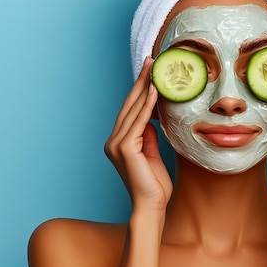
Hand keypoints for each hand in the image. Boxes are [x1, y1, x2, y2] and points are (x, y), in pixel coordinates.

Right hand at [104, 57, 172, 211]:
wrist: (151, 205)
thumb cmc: (154, 184)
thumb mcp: (152, 154)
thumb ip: (149, 136)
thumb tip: (151, 119)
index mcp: (118, 142)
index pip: (130, 111)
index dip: (139, 90)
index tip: (149, 71)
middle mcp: (113, 141)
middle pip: (128, 105)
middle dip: (140, 81)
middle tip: (150, 61)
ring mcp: (116, 145)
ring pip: (132, 110)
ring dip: (144, 87)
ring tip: (154, 69)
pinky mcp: (125, 149)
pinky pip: (138, 122)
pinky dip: (146, 105)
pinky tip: (154, 90)